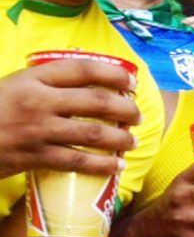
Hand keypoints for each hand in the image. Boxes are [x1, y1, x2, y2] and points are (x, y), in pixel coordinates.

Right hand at [0, 59, 139, 178]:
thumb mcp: (11, 85)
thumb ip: (43, 84)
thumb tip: (85, 85)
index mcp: (32, 77)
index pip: (83, 69)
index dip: (113, 74)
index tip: (131, 81)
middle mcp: (38, 100)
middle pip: (96, 101)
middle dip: (125, 108)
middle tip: (137, 115)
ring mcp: (37, 130)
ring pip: (92, 133)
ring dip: (120, 138)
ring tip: (132, 141)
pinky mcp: (34, 156)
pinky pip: (77, 161)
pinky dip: (102, 165)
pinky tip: (116, 167)